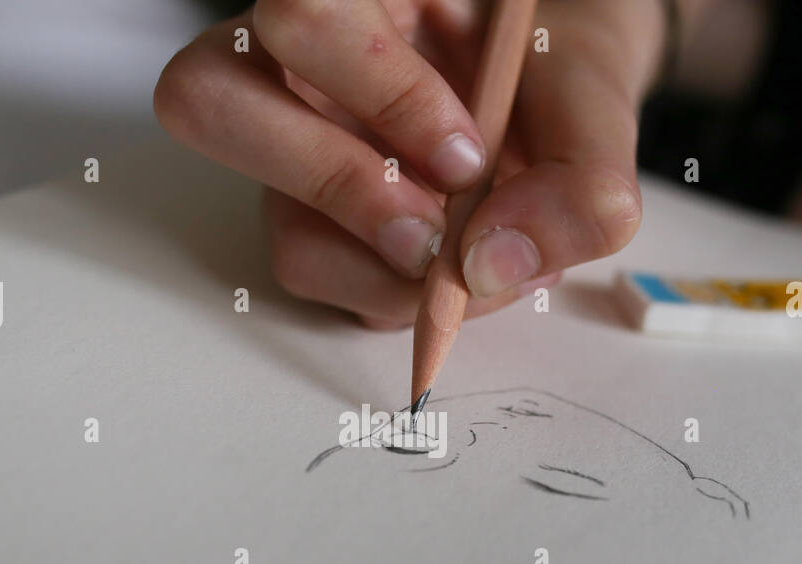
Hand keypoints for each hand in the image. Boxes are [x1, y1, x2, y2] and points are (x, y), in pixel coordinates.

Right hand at [154, 0, 664, 327]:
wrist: (556, 105)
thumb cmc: (553, 74)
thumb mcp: (592, 96)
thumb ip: (580, 172)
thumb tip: (491, 266)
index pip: (305, 12)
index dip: (379, 94)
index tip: (468, 156)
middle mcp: (294, 62)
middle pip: (209, 100)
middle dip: (341, 187)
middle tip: (438, 230)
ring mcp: (287, 144)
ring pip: (275, 221)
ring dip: (387, 268)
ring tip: (472, 257)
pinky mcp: (301, 217)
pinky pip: (313, 274)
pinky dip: (393, 296)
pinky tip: (449, 268)